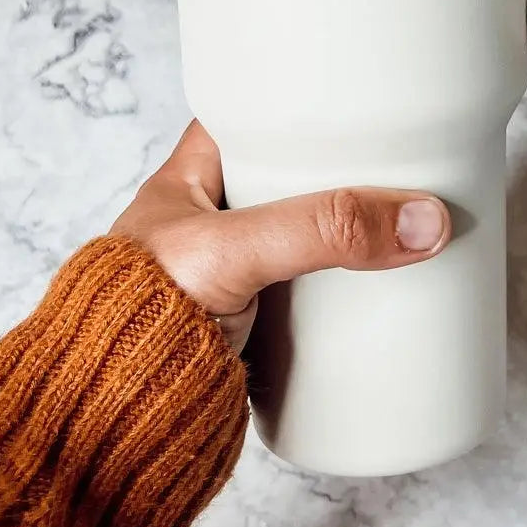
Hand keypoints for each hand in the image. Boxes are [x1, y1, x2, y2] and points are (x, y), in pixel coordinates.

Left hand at [111, 120, 450, 351]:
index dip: (306, 103)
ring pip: (307, 234)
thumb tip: (418, 219)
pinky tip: (375, 282)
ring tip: (401, 216)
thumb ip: (322, 229)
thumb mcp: (233, 250)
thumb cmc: (128, 323)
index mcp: (191, 176)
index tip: (364, 99)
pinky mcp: (255, 324)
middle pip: (294, 175)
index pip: (256, 115)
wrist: (108, 427)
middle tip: (400, 161)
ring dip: (348, 231)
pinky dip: (342, 286)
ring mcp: (236, 272)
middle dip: (344, 172)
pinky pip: (310, 289)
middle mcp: (213, 218)